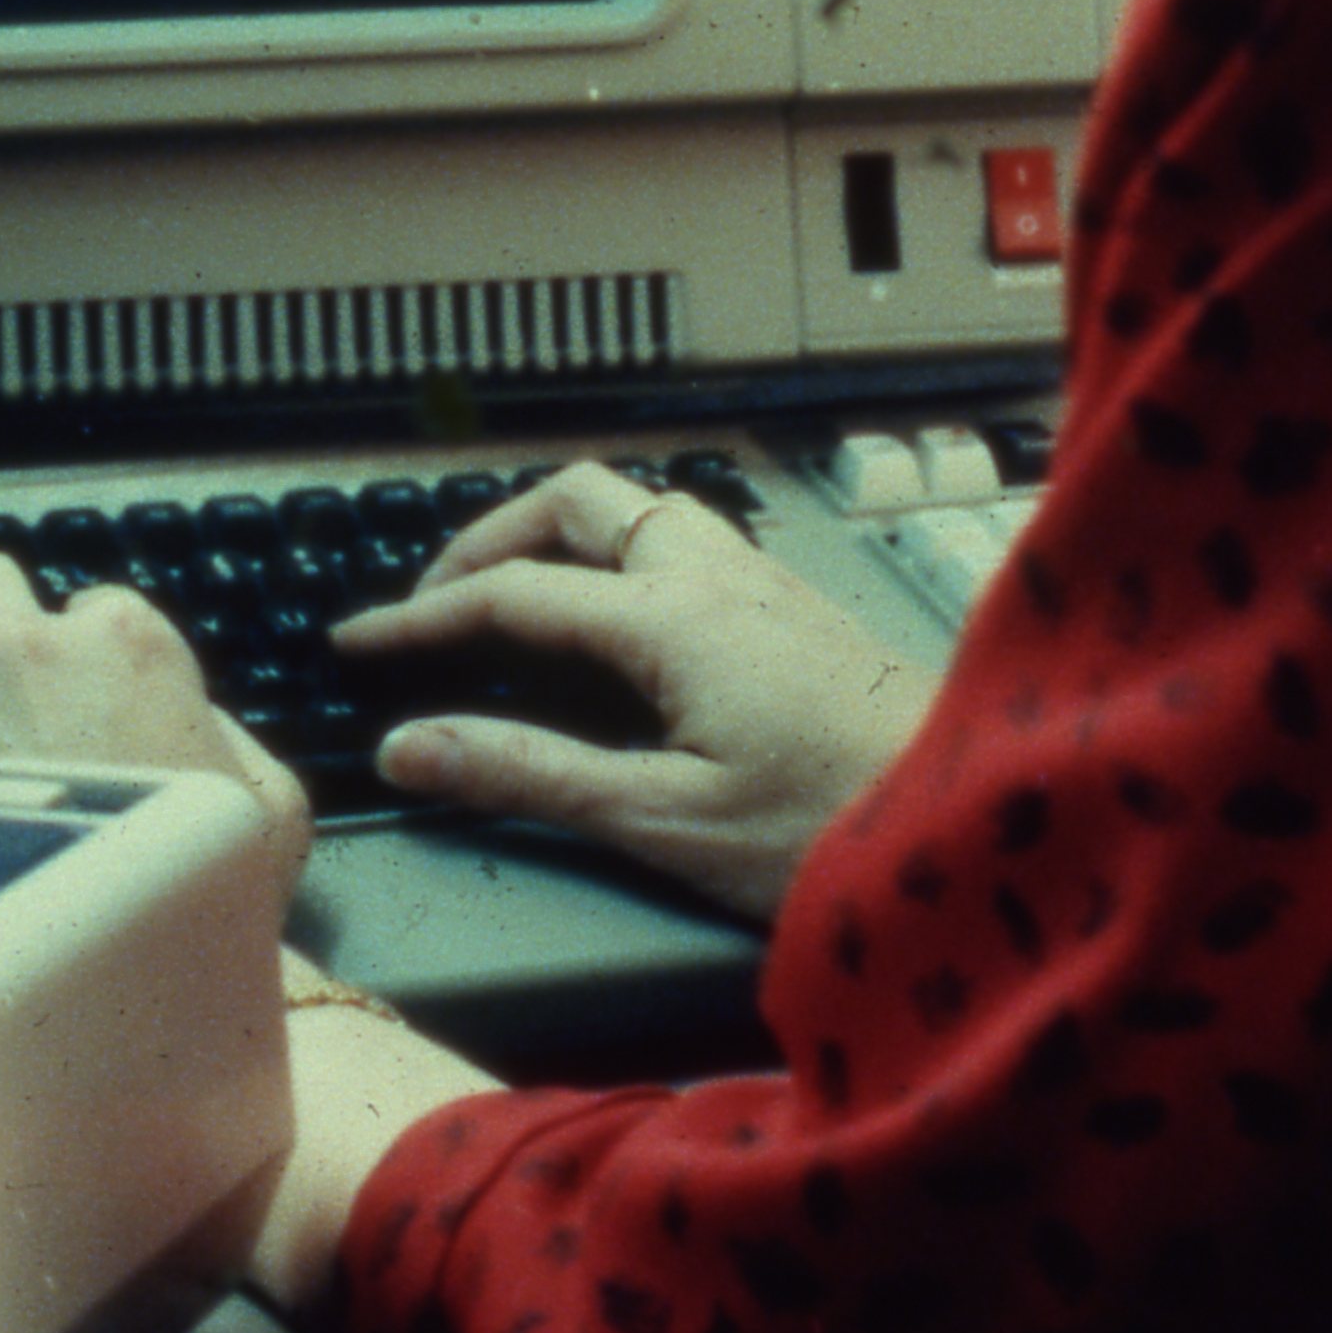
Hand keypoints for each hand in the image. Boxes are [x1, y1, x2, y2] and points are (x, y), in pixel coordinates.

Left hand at [0, 551, 314, 903]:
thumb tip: (183, 713)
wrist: (133, 975)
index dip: (91, 646)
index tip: (93, 690)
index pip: (93, 603)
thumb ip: (225, 731)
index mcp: (127, 641)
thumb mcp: (271, 800)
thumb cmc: (214, 889)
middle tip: (0, 667)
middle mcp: (27, 656)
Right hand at [331, 455, 939, 927]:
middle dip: (490, 540)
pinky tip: (620, 624)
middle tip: (439, 606)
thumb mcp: (662, 820)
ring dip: (562, 534)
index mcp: (670, 618)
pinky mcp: (797, 605)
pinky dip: (619, 555)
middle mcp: (716, 573)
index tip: (358, 645)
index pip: (513, 596)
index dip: (423, 618)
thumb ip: (528, 774)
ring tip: (517, 601)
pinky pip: (685, 538)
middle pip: (575, 502)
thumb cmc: (828, 830)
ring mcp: (764, 580)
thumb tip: (408, 746)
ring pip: (637, 507)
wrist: (973, 818)